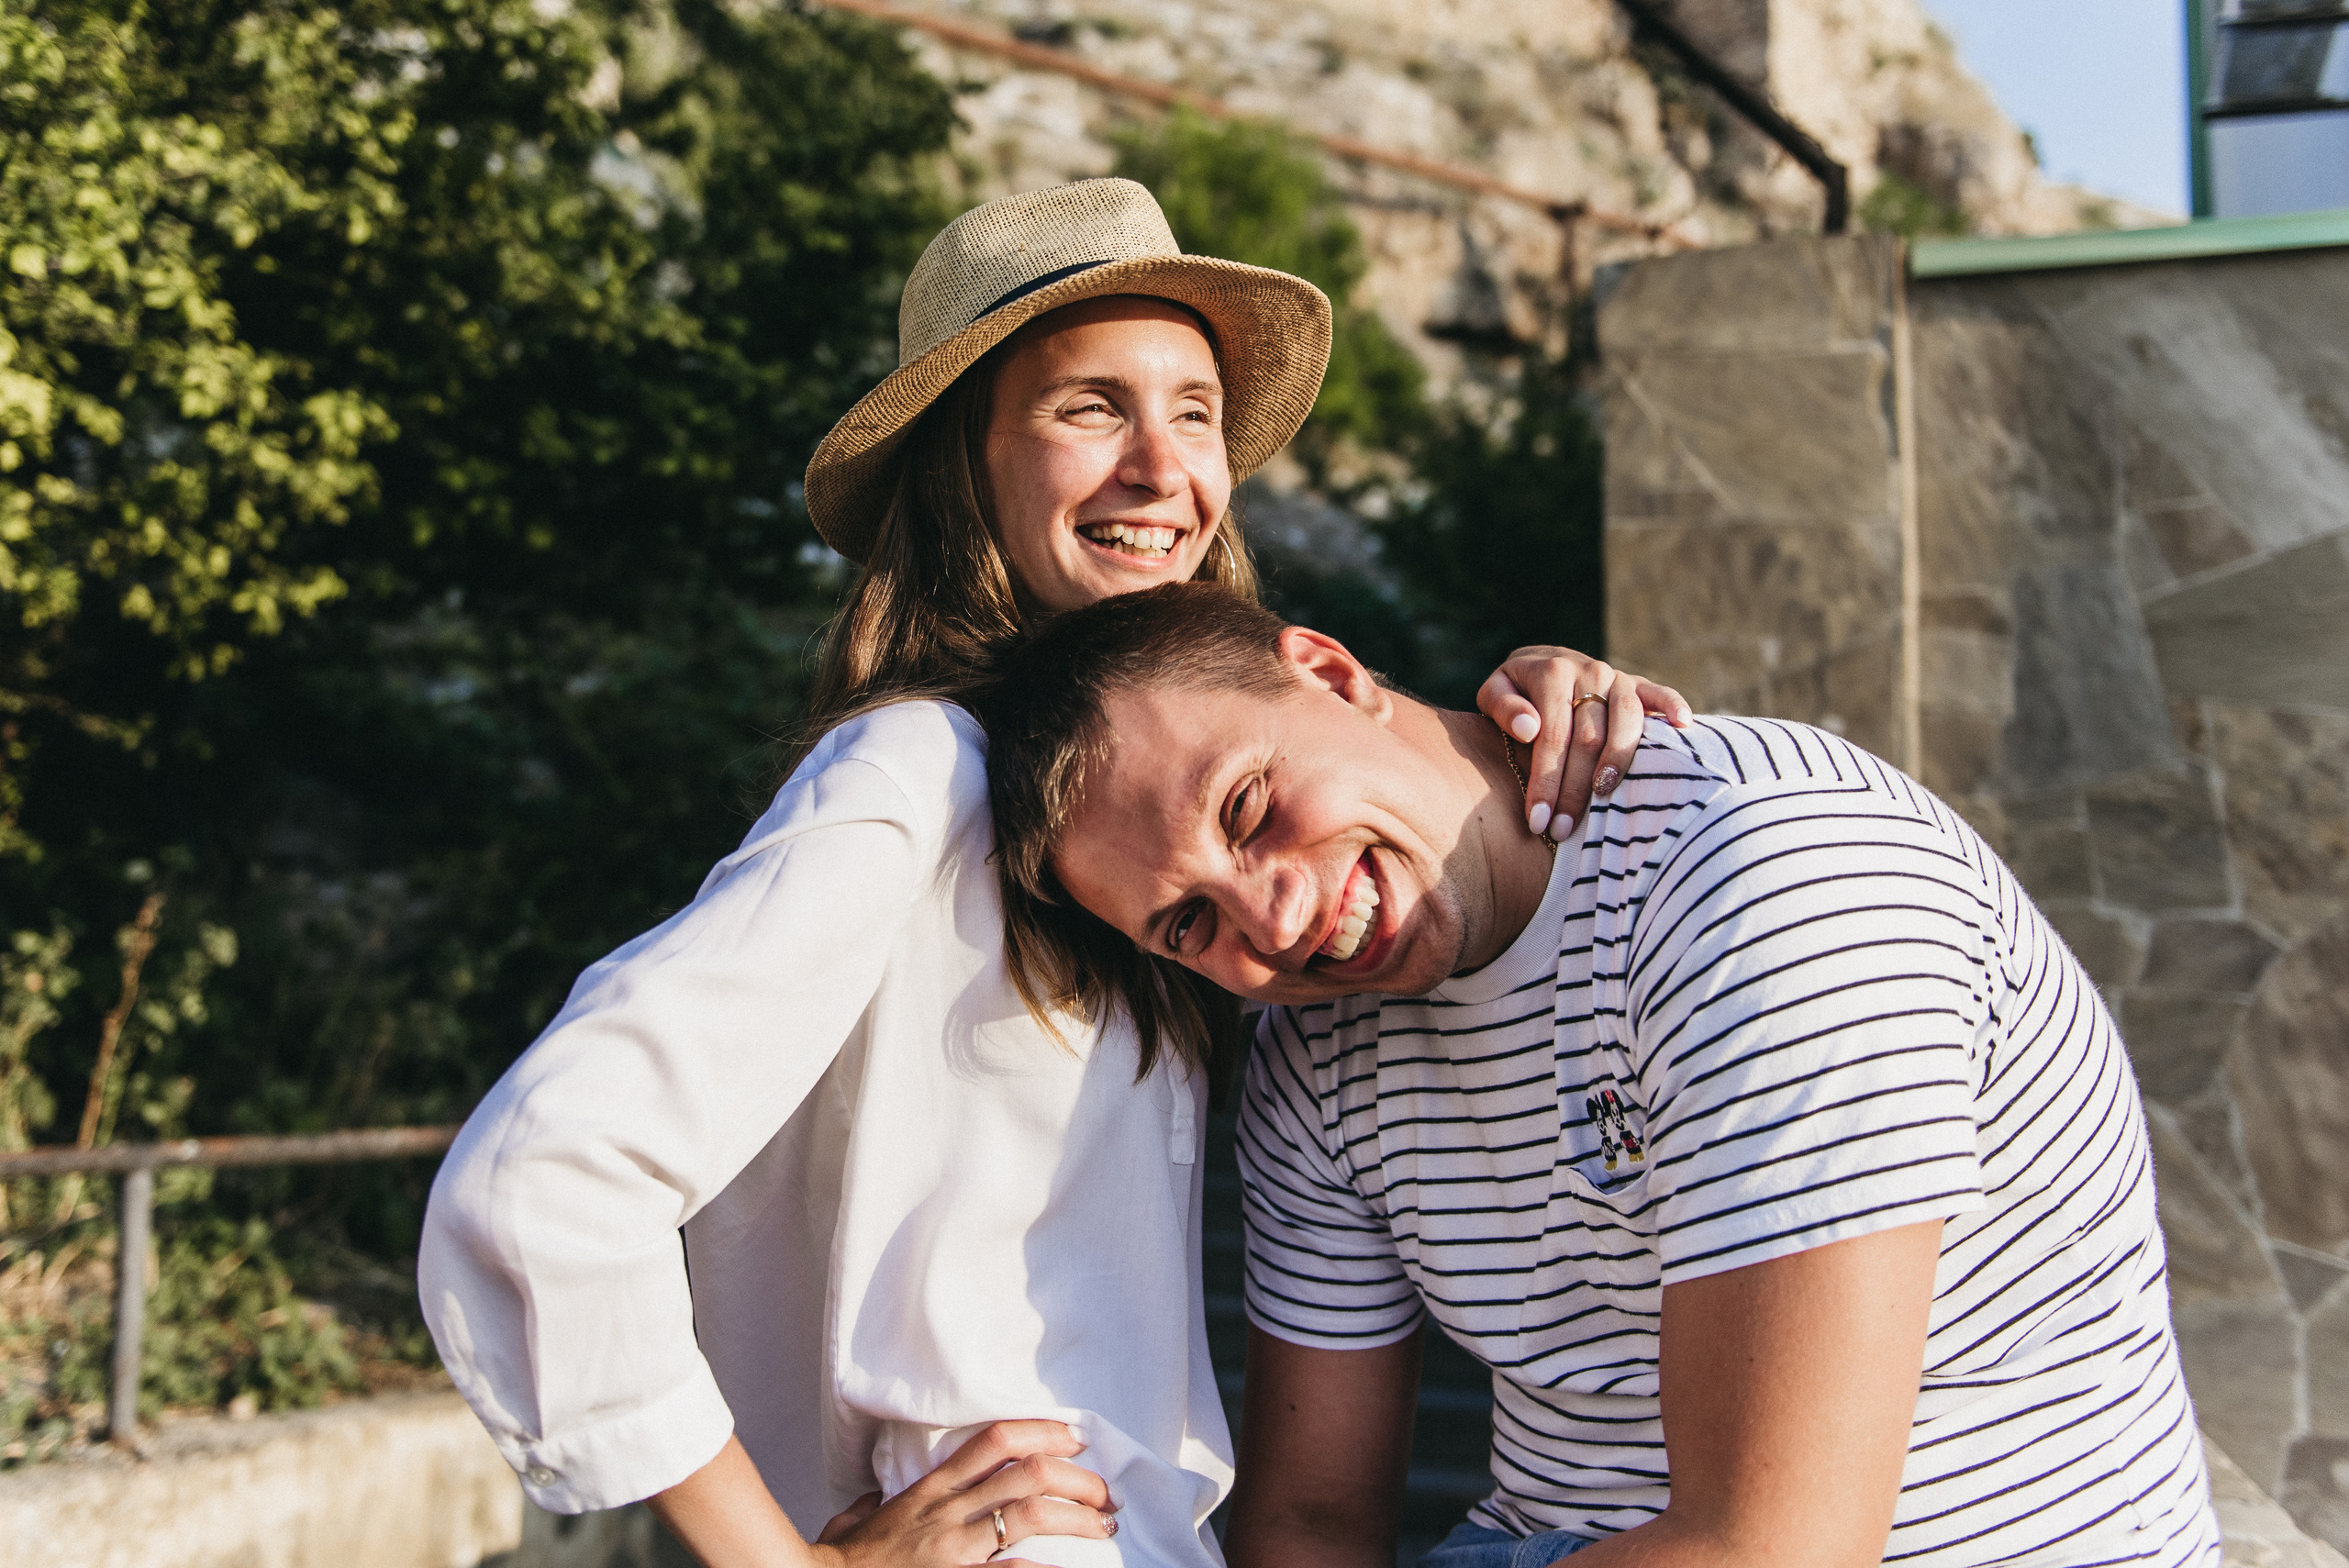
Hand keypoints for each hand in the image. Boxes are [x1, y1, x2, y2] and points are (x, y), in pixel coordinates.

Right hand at [818, 1419, 1117, 1567]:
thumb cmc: (839, 1559)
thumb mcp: (858, 1520)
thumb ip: (876, 1504)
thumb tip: (877, 1498)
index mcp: (930, 1490)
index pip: (994, 1441)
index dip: (1042, 1431)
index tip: (1076, 1437)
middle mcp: (948, 1511)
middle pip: (1027, 1474)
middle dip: (1077, 1480)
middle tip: (1106, 1494)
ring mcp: (953, 1547)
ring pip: (1030, 1514)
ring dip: (1077, 1518)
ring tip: (1104, 1527)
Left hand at [1476, 648, 1690, 841]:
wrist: (1542, 661)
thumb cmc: (1515, 692)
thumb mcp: (1495, 691)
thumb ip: (1503, 707)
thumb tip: (1528, 728)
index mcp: (1552, 673)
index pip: (1552, 736)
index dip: (1545, 781)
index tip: (1538, 822)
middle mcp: (1589, 670)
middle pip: (1589, 737)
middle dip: (1575, 789)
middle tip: (1563, 830)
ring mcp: (1618, 677)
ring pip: (1626, 722)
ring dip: (1619, 761)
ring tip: (1605, 797)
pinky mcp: (1639, 684)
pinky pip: (1661, 693)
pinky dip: (1674, 705)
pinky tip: (1683, 726)